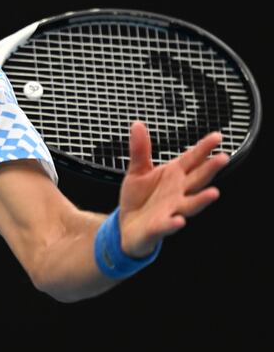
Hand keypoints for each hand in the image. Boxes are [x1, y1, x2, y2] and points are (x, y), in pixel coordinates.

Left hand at [117, 121, 228, 257]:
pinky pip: (167, 226)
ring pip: (190, 205)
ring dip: (202, 200)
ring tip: (213, 193)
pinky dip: (173, 224)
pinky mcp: (159, 227)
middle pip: (197, 180)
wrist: (127, 225)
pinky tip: (179, 221)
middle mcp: (178, 193)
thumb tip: (138, 124)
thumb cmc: (139, 197)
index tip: (217, 136)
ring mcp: (171, 210)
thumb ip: (140, 150)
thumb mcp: (137, 170)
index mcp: (174, 176)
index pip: (192, 160)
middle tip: (223, 158)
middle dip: (210, 170)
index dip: (203, 148)